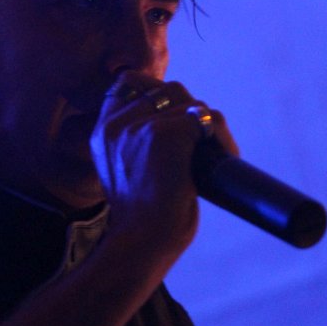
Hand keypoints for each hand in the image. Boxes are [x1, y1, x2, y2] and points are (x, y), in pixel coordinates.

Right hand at [90, 71, 214, 262]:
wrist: (143, 243)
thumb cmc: (144, 217)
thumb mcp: (126, 171)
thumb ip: (136, 140)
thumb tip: (183, 114)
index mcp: (103, 132)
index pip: (128, 82)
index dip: (158, 92)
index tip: (176, 116)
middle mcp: (116, 124)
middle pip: (169, 89)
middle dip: (192, 111)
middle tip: (204, 143)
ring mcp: (139, 127)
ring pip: (191, 103)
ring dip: (211, 126)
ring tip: (216, 153)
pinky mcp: (165, 133)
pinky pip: (206, 120)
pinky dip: (222, 139)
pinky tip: (223, 157)